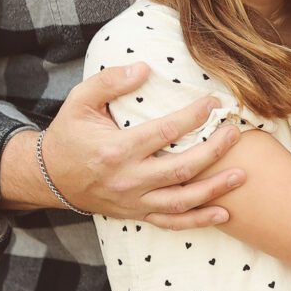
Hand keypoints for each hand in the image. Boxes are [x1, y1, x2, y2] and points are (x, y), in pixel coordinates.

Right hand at [39, 64, 244, 226]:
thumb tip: (144, 68)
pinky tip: (223, 213)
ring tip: (242, 174)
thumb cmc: (69, 134)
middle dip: (214, 151)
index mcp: (116, 150)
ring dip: (214, 189)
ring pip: (181, 201)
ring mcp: (134, 201)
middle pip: (181, 168)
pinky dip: (198, 220)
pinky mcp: (136, 213)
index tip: (214, 102)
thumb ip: (110, 81)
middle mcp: (128, 180)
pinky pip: (171, 223)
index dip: (193, 117)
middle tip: (235, 132)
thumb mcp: (80, 101)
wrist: (49, 178)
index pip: (165, 132)